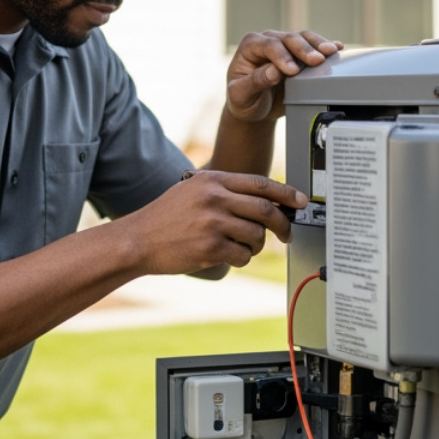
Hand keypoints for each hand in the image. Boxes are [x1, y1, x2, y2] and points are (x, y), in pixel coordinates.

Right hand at [122, 170, 305, 274]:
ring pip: (256, 235)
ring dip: (257, 245)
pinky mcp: (210, 247)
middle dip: (283, 224)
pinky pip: (243, 255)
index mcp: (213, 180)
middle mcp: (215, 198)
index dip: (286, 193)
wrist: (137, 240)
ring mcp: (213, 222)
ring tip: (243, 246)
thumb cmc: (165, 217)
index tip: (300, 201)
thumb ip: (224, 190)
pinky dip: (242, 258)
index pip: (260, 183)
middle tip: (286, 233)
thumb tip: (264, 200)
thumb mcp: (192, 191)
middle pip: (265, 210)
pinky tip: (228, 255)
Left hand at [226, 30, 342, 122]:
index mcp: (250, 47)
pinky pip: (313, 45)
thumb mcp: (241, 95)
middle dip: (304, 49)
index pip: (268, 46)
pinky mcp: (299, 53)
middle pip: (288, 39)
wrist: (255, 107)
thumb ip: (255, 82)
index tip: (293, 71)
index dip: (282, 56)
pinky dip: (325, 46)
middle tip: (317, 60)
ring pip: (304, 38)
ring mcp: (285, 45)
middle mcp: (268, 41)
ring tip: (331, 52)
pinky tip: (337, 48)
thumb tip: (274, 71)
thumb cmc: (244, 100)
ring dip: (318, 44)